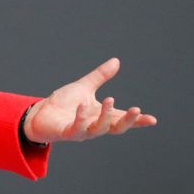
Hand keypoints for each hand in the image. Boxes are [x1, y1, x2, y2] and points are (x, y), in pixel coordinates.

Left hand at [23, 58, 156, 143]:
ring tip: (109, 99)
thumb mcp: (84, 87)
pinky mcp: (67, 132)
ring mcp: (81, 131)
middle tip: (136, 110)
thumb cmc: (64, 104)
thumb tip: (116, 61)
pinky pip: (77, 128)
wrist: (40, 113)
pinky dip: (82, 118)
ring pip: (99, 129)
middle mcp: (93, 125)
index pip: (121, 118)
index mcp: (100, 115)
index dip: (137, 121)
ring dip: (105, 116)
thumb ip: (100, 76)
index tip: (152, 120)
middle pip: (115, 127)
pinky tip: (83, 105)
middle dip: (128, 121)